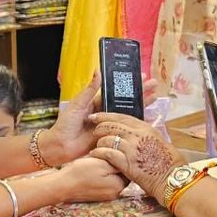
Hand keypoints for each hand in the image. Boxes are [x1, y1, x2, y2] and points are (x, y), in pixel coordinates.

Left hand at [47, 74, 161, 163]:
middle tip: (154, 84)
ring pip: (129, 112)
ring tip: (155, 96)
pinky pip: (126, 128)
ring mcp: (110, 124)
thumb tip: (98, 71)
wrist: (61, 146)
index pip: (117, 91)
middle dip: (140, 92)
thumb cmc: (65, 124)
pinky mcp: (111, 136)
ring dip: (142, 104)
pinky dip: (137, 123)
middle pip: (127, 100)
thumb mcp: (78, 104)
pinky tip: (149, 117)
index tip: (141, 76)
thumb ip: (90, 90)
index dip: (129, 84)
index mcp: (98, 102)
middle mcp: (106, 112)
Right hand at [57, 155, 127, 202]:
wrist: (62, 186)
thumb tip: (128, 161)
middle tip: (102, 156)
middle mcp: (115, 193)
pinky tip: (91, 170)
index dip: (120, 157)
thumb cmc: (81, 173)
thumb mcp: (102, 163)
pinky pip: (104, 182)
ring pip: (112, 177)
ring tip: (95, 162)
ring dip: (106, 169)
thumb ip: (118, 162)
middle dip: (114, 164)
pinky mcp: (98, 195)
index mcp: (119, 186)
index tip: (112, 151)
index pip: (127, 168)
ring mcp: (106, 195)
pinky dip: (100, 175)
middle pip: (121, 173)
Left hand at [88, 112, 187, 200]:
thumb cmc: (170, 163)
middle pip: (112, 125)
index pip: (122, 117)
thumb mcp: (160, 142)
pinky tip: (96, 154)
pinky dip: (99, 153)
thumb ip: (146, 136)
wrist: (173, 179)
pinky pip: (107, 153)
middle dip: (99, 127)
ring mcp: (131, 148)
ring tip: (97, 147)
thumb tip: (137, 133)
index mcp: (146, 129)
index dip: (107, 115)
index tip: (97, 116)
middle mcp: (138, 135)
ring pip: (107, 138)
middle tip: (93, 131)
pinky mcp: (126, 162)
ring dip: (99, 142)